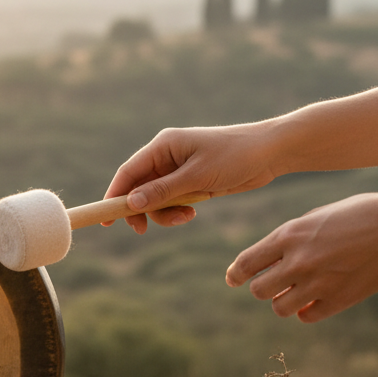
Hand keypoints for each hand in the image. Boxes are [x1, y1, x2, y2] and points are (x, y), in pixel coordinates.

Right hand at [103, 124, 279, 233]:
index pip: (128, 172)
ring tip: (186, 217)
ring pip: (155, 198)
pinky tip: (192, 211)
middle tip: (144, 230)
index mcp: (163, 146)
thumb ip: (163, 191)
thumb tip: (131, 203)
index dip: (114, 195)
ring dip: (164, 213)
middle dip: (142, 210)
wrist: (271, 153)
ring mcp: (177, 170)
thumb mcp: (197, 176)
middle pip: (138, 188)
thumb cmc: (235, 156)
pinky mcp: (190, 181)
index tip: (107, 218)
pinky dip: (176, 210)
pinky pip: (171, 200)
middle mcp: (166, 156)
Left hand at [225, 193, 377, 321]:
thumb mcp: (316, 218)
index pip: (246, 264)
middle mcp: (299, 261)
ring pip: (279, 308)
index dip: (235, 275)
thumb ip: (288, 239)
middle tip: (275, 282)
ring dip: (283, 301)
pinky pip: (306, 317)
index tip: (233, 279)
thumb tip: (266, 263)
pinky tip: (314, 300)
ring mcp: (318, 283)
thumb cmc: (357, 215)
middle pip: (258, 290)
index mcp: (289, 235)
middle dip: (264, 287)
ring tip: (296, 291)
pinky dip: (306, 310)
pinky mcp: (339, 299)